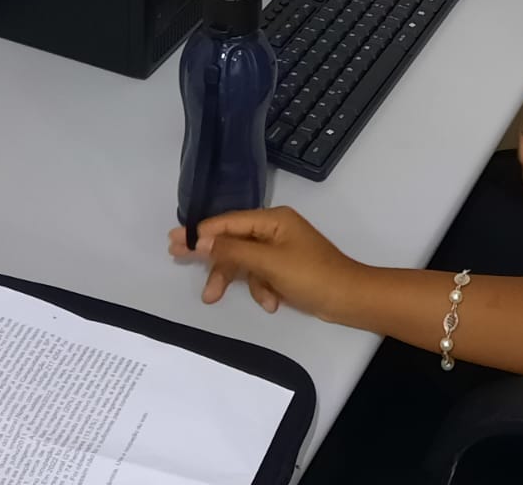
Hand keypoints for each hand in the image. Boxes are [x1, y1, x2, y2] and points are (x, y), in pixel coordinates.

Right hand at [168, 207, 354, 319]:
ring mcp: (280, 250)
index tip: (174, 240)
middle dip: (212, 258)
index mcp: (273, 219)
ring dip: (236, 280)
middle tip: (177, 260)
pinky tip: (271, 303)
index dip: (200, 231)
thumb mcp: (268, 263)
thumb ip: (233, 251)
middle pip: (233, 241)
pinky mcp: (284, 269)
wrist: (348, 298)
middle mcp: (275, 230)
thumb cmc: (310, 275)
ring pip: (244, 262)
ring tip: (213, 298)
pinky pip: (260, 275)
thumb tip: (201, 240)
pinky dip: (261, 289)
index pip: (228, 222)